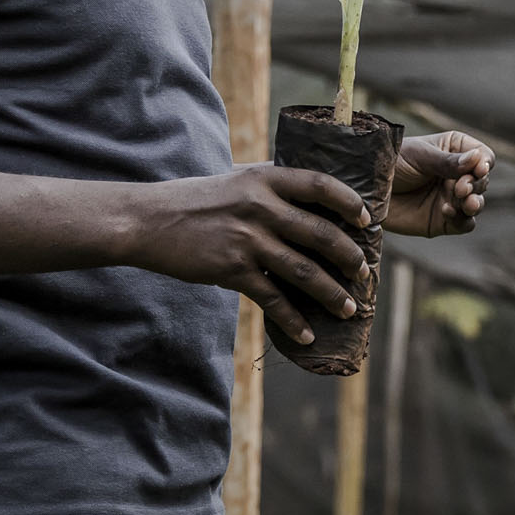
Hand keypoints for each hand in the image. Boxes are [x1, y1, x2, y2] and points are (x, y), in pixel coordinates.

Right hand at [133, 164, 371, 347]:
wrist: (147, 221)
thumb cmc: (194, 200)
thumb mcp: (236, 180)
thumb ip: (271, 186)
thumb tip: (311, 195)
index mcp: (264, 178)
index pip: (321, 184)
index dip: (349, 203)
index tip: (367, 221)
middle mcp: (260, 206)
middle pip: (321, 233)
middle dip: (350, 257)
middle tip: (365, 274)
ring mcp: (247, 239)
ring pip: (304, 271)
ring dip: (332, 293)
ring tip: (350, 308)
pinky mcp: (232, 269)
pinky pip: (273, 300)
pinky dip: (294, 320)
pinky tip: (307, 335)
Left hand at [386, 131, 492, 237]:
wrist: (366, 188)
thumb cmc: (390, 162)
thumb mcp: (420, 157)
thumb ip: (448, 162)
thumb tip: (478, 159)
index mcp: (454, 150)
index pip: (482, 155)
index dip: (484, 163)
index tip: (479, 169)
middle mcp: (457, 174)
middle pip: (482, 181)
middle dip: (476, 184)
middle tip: (461, 188)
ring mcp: (451, 198)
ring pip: (477, 203)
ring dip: (475, 203)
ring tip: (466, 202)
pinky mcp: (444, 220)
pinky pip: (464, 223)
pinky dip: (462, 219)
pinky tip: (447, 211)